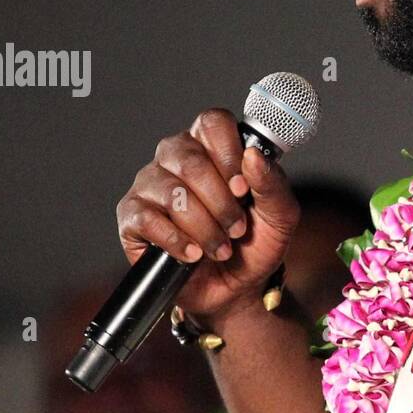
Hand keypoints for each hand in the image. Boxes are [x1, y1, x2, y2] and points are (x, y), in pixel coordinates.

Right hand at [116, 109, 299, 324]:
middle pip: (191, 160)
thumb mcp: (280, 216)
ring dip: (204, 227)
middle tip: (237, 229)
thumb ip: (273, 184)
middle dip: (221, 203)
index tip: (243, 189)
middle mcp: (176, 157)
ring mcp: (150, 184)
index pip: (212, 122)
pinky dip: (177, 241)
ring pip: (172, 193)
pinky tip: (193, 255)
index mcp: (211, 146)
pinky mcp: (132, 216)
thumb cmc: (254, 244)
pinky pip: (147, 219)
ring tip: (220, 248)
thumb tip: (253, 156)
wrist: (235, 289)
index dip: (229, 155)